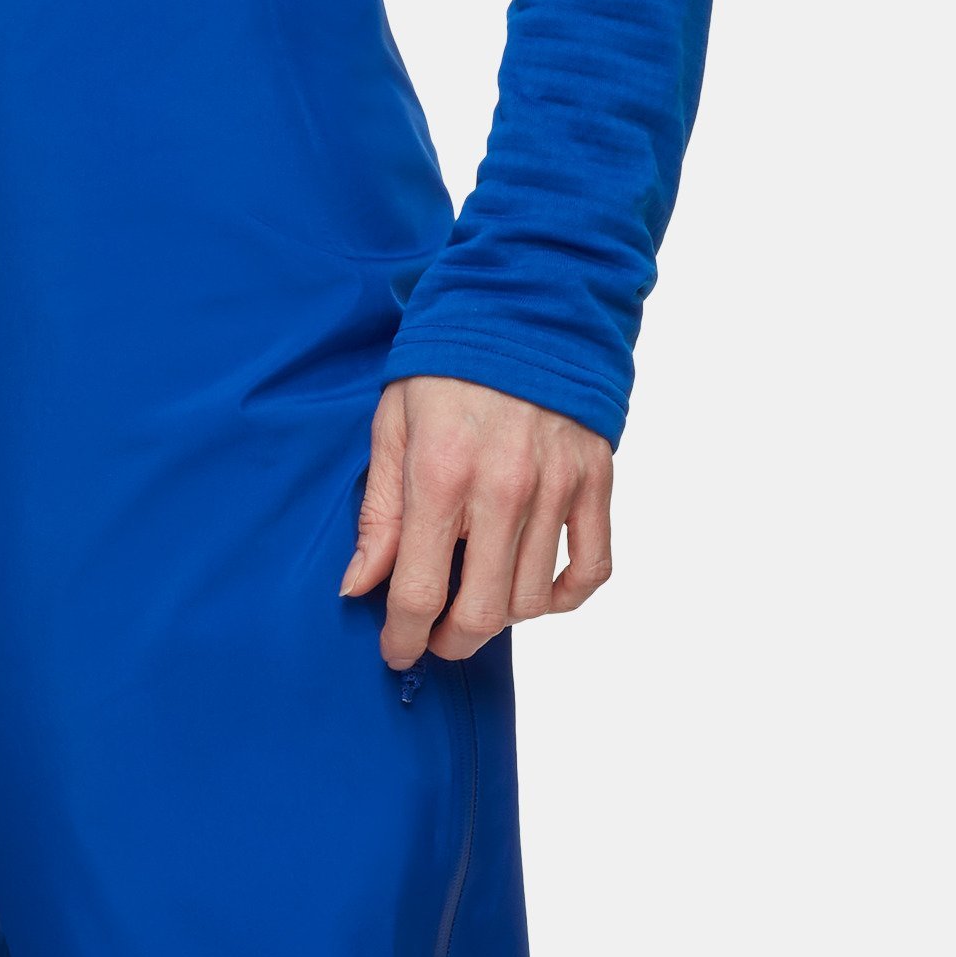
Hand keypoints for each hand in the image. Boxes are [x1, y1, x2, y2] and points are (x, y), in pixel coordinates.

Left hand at [339, 374, 616, 668]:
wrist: (527, 304)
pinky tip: (535, 591)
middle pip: (483, 612)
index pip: (421, 592)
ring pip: (532, 599)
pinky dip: (564, 595)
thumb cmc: (448, 365)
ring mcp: (557, 487)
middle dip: (452, 641)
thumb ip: (380, 512)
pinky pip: (591, 568)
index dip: (404, 637)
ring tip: (478, 599)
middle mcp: (503, 490)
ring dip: (501, 618)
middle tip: (436, 636)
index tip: (396, 652)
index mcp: (441, 476)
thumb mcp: (393, 426)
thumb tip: (360, 586)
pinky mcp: (595, 480)